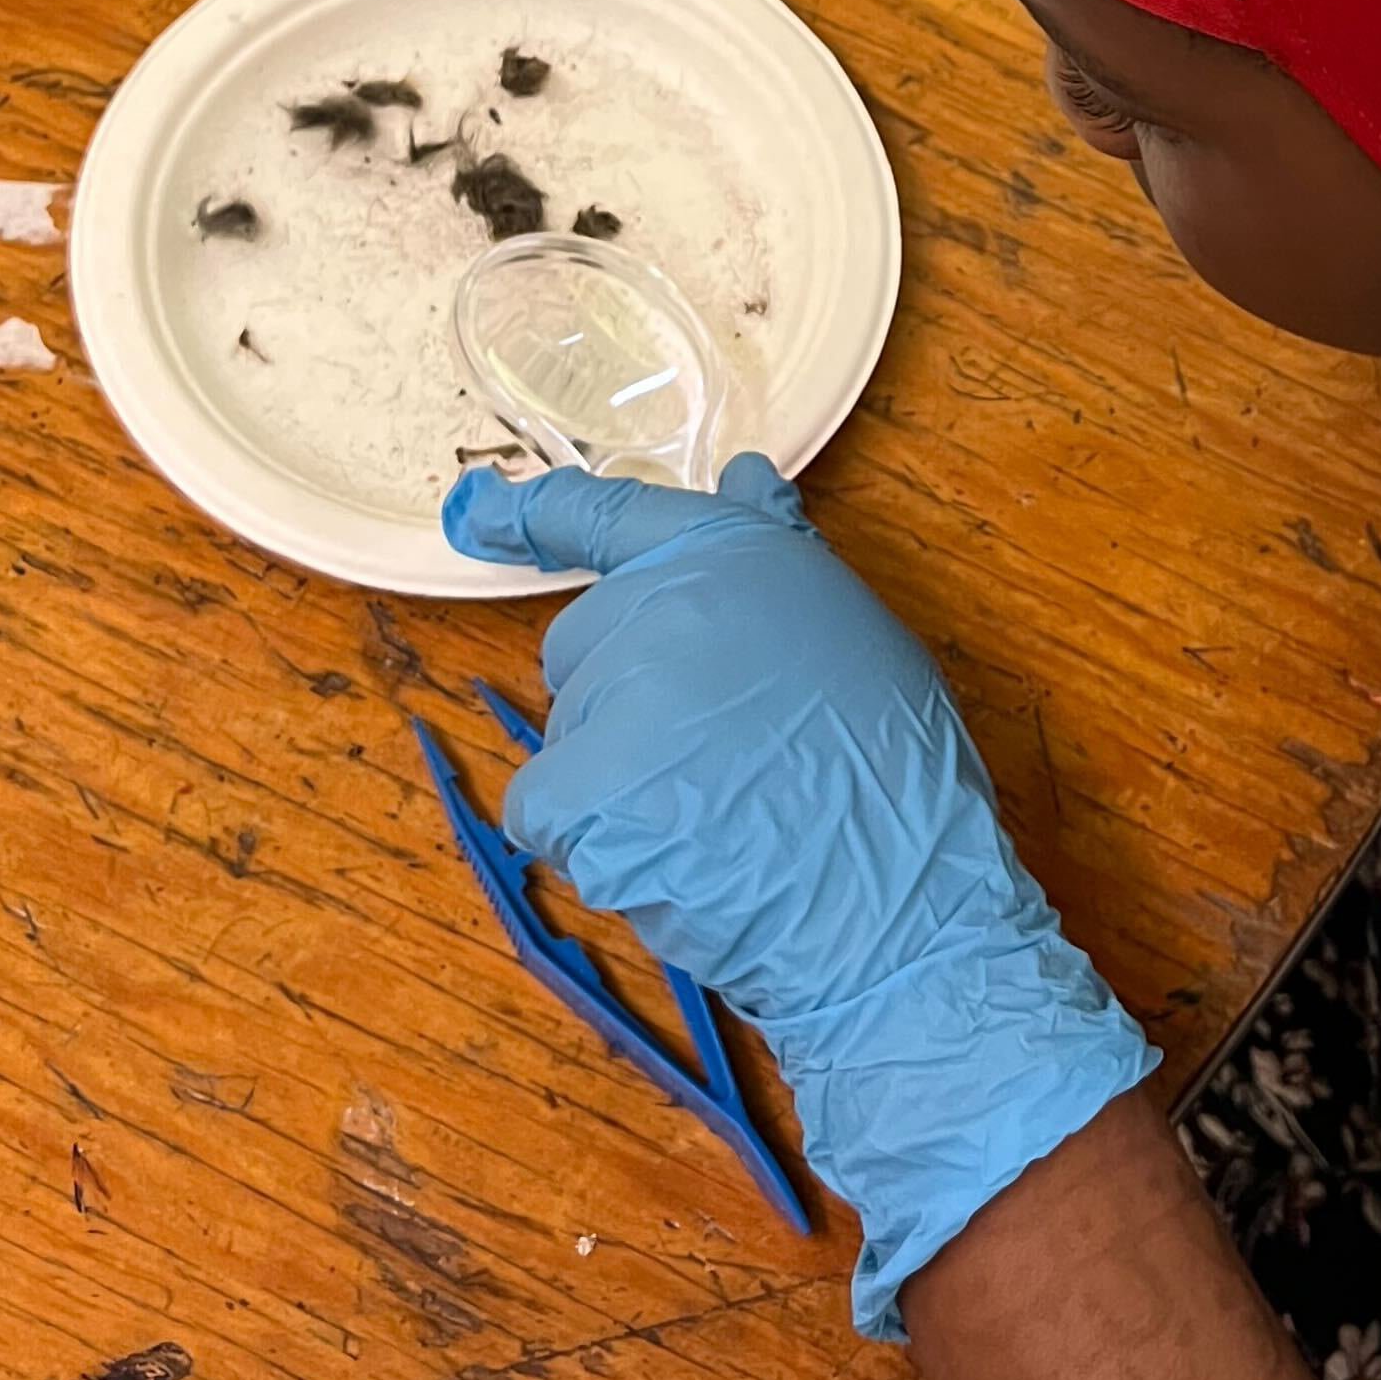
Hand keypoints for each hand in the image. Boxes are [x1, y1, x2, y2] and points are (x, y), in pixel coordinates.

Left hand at [443, 452, 1155, 1335]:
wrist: (896, 904)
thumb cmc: (893, 780)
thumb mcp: (854, 635)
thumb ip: (778, 559)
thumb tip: (745, 476)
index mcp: (734, 554)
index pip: (609, 513)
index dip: (538, 513)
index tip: (484, 513)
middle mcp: (669, 601)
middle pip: (580, 646)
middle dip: (620, 702)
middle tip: (709, 762)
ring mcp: (625, 689)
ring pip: (568, 736)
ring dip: (614, 783)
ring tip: (713, 822)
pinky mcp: (589, 782)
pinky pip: (542, 808)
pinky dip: (585, 843)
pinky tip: (665, 860)